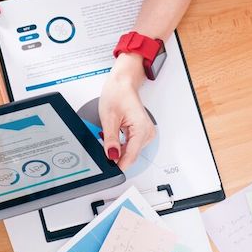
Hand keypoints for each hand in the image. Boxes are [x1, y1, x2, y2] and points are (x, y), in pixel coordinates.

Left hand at [99, 54, 155, 169]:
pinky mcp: (143, 133)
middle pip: (131, 156)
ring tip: (109, 136)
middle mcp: (148, 133)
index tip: (107, 169)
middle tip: (103, 146)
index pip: (130, 157)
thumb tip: (111, 156)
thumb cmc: (118, 93)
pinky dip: (121, 145)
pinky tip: (114, 137)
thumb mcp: (108, 118)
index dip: (118, 164)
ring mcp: (147, 133)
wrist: (123, 83)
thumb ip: (111, 140)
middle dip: (116, 156)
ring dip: (118, 149)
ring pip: (130, 152)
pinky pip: (131, 146)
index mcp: (141, 129)